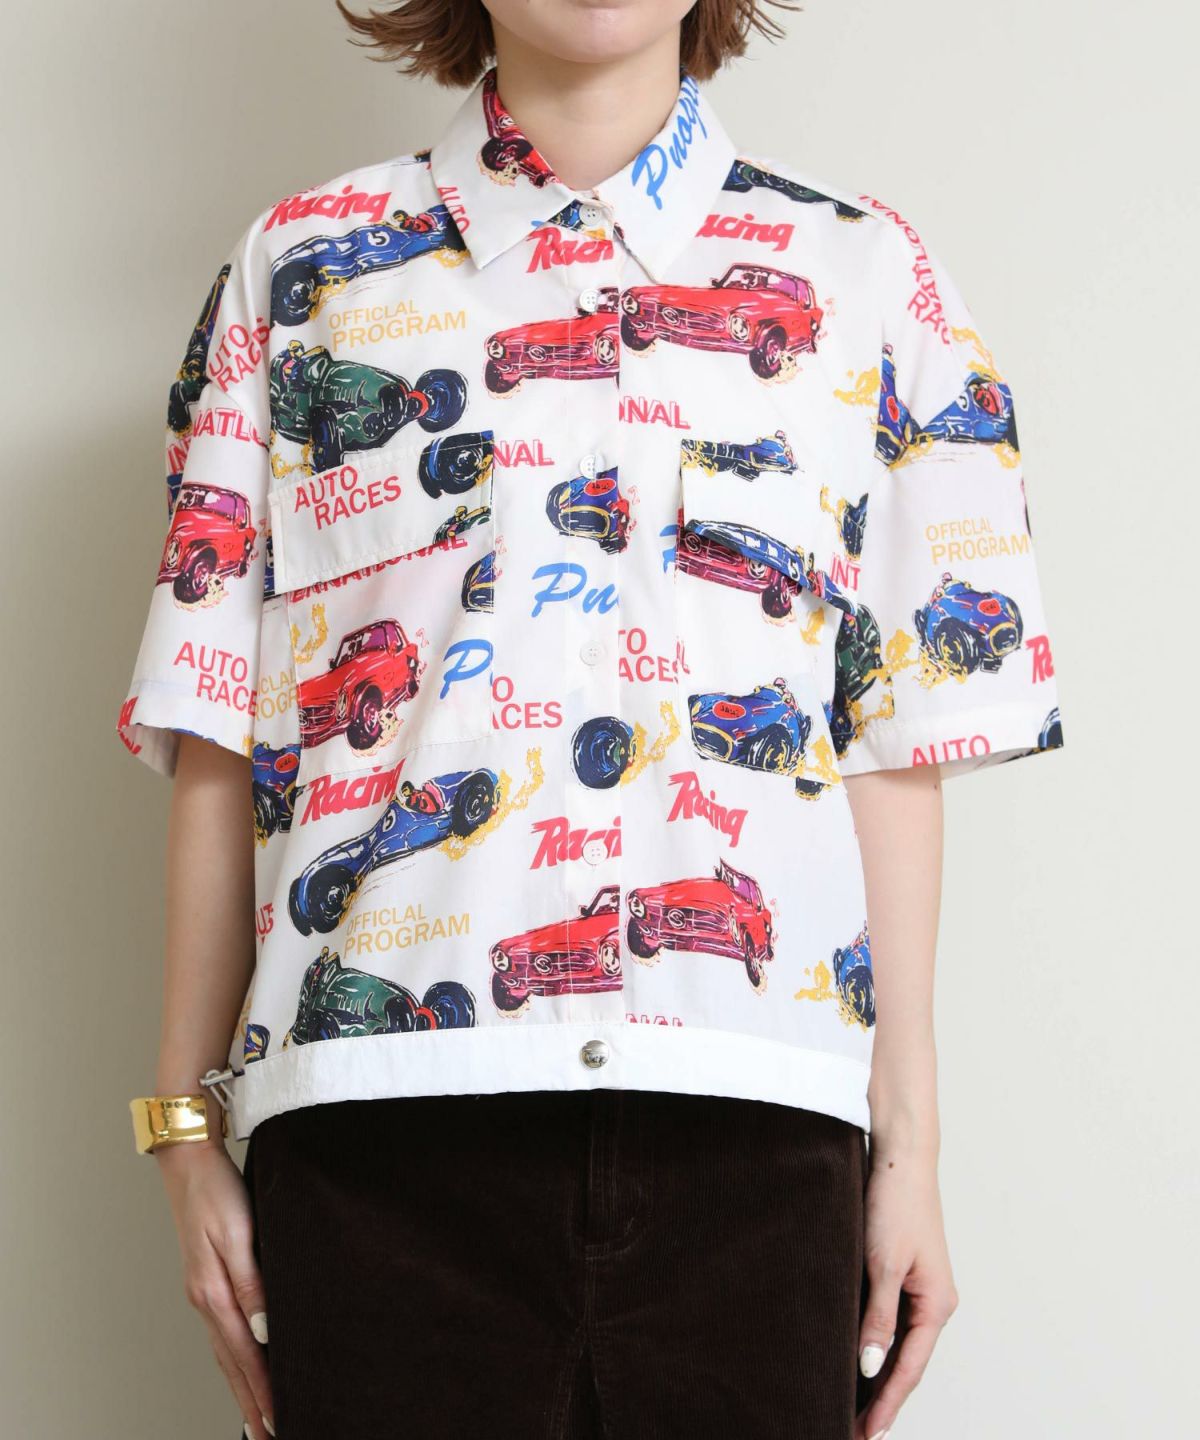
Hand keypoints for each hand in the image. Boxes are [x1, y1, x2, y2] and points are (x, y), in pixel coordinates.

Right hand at [157, 1140, 274, 1437]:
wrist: (189, 1160)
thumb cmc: (217, 1190)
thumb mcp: (239, 1233)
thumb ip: (252, 1283)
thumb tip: (265, 1332)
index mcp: (214, 1292)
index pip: (245, 1355)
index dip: (264, 1391)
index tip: (280, 1422)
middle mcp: (206, 1299)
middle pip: (232, 1364)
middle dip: (252, 1403)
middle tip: (270, 1435)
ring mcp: (203, 1292)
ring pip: (227, 1352)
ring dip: (243, 1387)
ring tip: (259, 1416)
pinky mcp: (207, 1280)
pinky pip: (223, 1332)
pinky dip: (234, 1359)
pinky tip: (244, 1364)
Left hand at [854, 1140, 957, 1438]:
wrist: (900, 1157)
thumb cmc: (895, 1204)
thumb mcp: (883, 1263)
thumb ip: (877, 1317)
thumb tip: (870, 1367)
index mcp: (937, 1305)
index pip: (909, 1369)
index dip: (886, 1405)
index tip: (865, 1435)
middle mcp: (934, 1302)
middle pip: (907, 1362)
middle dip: (882, 1398)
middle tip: (852, 1430)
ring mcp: (920, 1289)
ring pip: (898, 1343)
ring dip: (878, 1374)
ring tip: (849, 1403)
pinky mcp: (903, 1273)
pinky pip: (890, 1320)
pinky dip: (875, 1343)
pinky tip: (855, 1356)